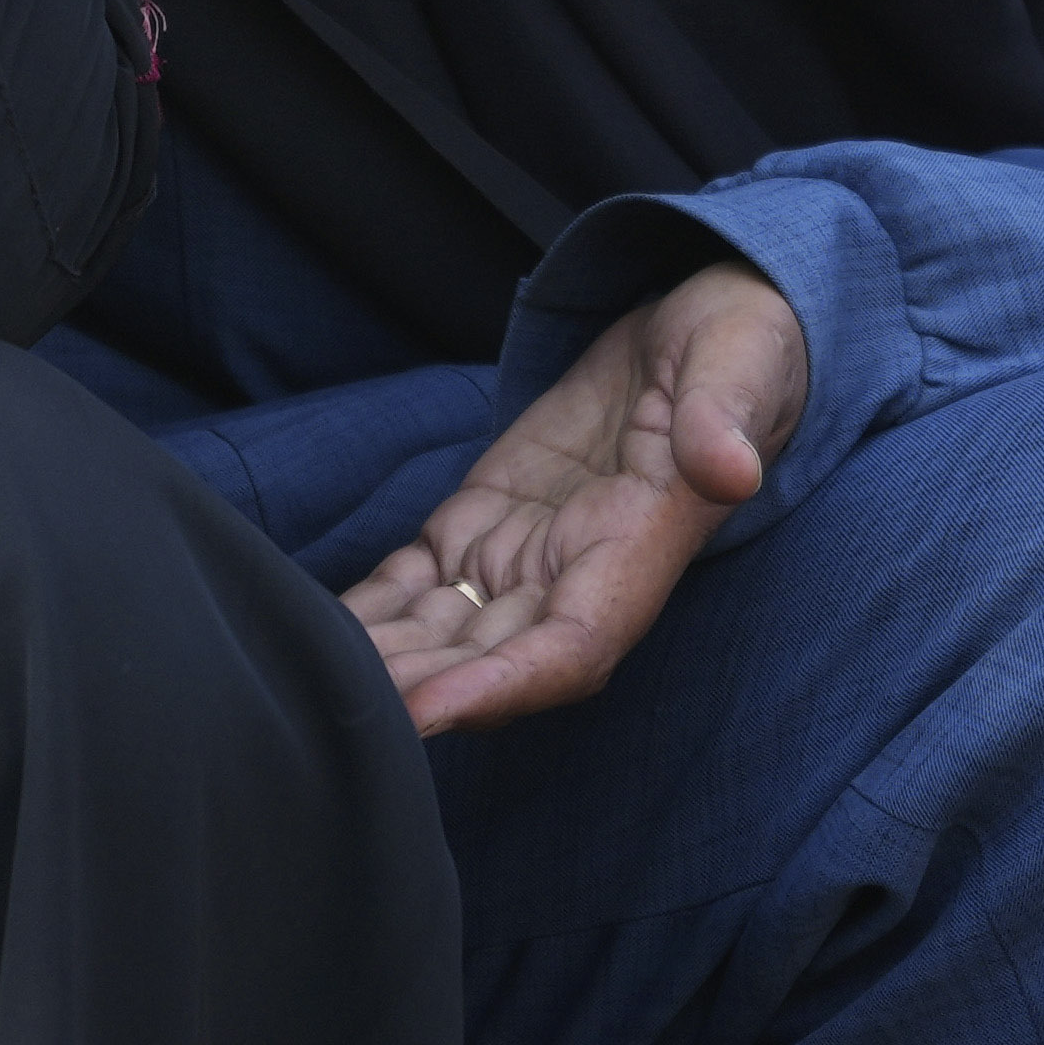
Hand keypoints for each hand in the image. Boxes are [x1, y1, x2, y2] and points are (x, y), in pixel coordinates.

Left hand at [345, 260, 807, 734]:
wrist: (704, 330)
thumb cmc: (737, 346)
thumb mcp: (739, 361)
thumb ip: (725, 416)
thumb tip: (731, 468)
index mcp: (640, 548)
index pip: (572, 646)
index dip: (501, 686)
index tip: (430, 714)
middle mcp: (576, 573)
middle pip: (490, 659)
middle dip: (417, 691)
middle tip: (335, 708)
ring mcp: (524, 553)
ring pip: (444, 633)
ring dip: (383, 661)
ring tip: (304, 676)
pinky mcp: (482, 521)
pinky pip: (418, 583)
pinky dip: (368, 610)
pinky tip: (309, 627)